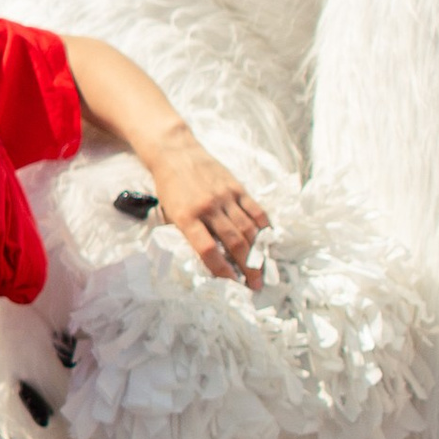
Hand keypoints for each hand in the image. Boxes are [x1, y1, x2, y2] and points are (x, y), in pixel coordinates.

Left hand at [147, 131, 268, 284]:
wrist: (176, 153)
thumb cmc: (170, 188)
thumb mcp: (170, 214)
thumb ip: (187, 235)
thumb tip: (208, 260)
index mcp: (186, 217)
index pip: (207, 250)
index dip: (222, 270)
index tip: (231, 284)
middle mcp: (208, 207)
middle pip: (234, 242)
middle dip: (247, 267)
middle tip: (254, 285)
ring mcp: (225, 196)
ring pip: (248, 229)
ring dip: (258, 252)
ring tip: (262, 270)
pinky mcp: (237, 187)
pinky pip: (256, 210)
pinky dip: (264, 227)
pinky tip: (267, 241)